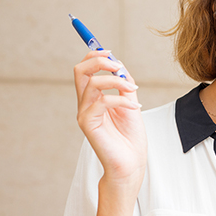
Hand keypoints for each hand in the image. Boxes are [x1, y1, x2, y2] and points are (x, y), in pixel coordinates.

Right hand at [74, 50, 146, 183]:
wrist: (131, 163)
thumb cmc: (130, 138)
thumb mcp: (130, 104)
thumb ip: (124, 85)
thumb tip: (120, 66)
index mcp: (93, 98)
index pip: (85, 70)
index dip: (94, 55)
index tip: (111, 52)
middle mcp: (85, 104)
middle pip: (80, 71)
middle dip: (99, 61)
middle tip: (118, 66)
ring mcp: (84, 114)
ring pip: (92, 83)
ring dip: (117, 81)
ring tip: (133, 90)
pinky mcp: (88, 124)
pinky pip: (102, 101)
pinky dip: (121, 99)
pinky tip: (135, 106)